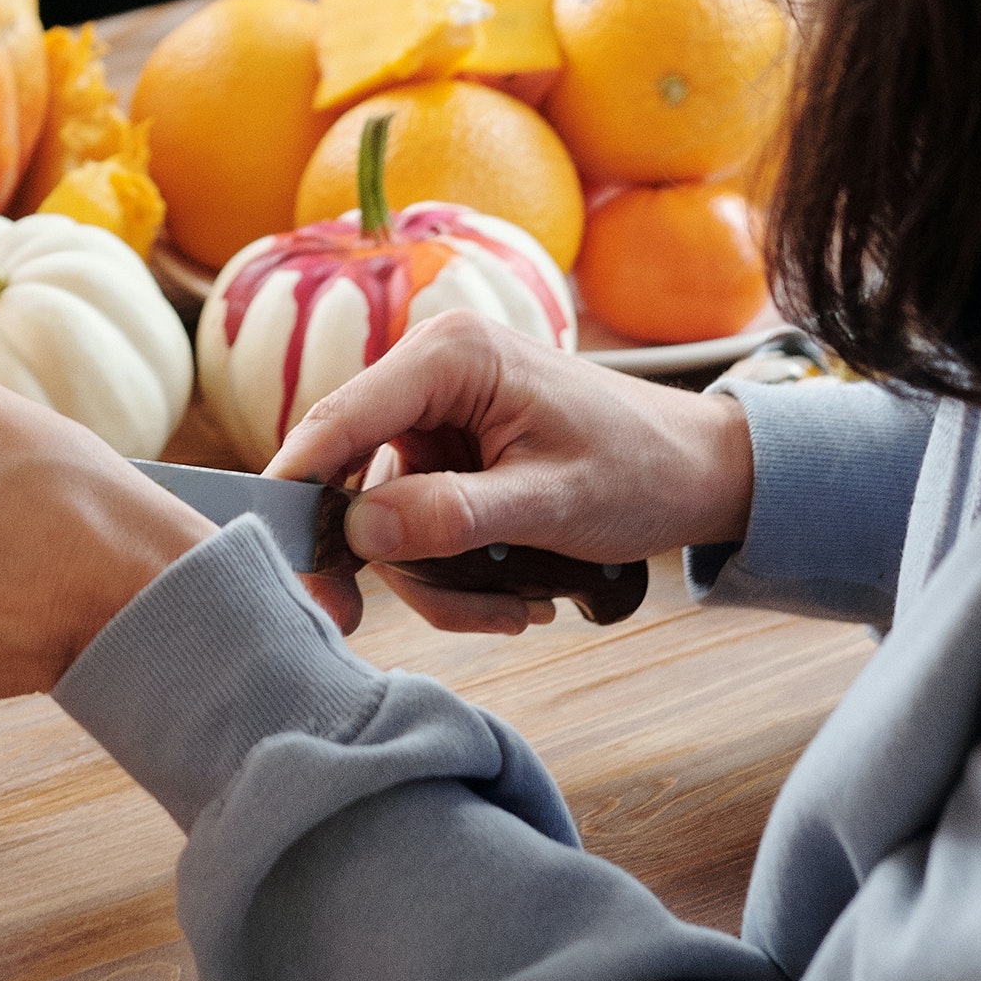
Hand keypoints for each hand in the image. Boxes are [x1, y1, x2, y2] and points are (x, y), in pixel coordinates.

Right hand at [268, 315, 754, 638]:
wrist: (702, 472)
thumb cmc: (642, 469)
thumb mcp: (552, 503)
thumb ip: (454, 517)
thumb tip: (361, 533)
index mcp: (450, 356)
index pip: (340, 419)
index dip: (297, 489)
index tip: (278, 559)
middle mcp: (432, 374)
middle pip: (354, 478)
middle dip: (386, 560)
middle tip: (365, 624)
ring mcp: (440, 417)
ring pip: (388, 516)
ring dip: (437, 579)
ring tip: (512, 611)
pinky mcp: (452, 455)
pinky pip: (420, 523)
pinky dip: (454, 571)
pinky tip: (512, 597)